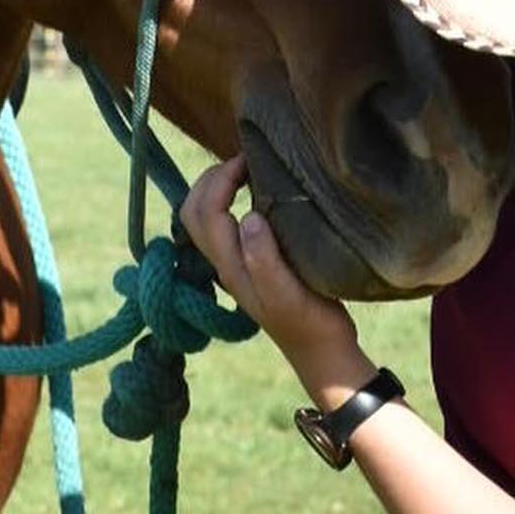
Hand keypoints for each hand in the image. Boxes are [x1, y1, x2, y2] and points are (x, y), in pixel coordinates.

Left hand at [179, 157, 374, 406]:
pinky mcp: (250, 266)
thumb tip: (246, 216)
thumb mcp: (289, 292)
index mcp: (231, 265)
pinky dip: (230, 202)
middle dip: (210, 179)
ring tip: (247, 171)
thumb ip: (265, 257)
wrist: (321, 352)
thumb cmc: (311, 322)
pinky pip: (225, 226)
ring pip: (204, 219)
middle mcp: (225, 264)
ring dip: (216, 189)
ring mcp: (236, 265)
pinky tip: (258, 196)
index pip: (206, 211)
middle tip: (243, 161)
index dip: (221, 179)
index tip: (250, 161)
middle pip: (193, 212)